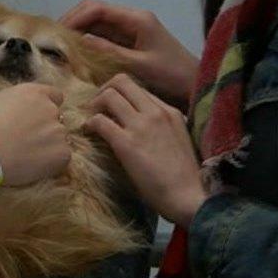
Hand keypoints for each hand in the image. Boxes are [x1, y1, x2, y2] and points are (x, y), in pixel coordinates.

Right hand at [0, 84, 69, 186]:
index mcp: (34, 93)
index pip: (55, 95)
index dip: (46, 106)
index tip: (35, 117)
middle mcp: (50, 110)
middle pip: (57, 118)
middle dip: (45, 127)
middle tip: (26, 140)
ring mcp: (59, 132)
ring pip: (59, 139)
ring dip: (48, 145)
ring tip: (27, 156)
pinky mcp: (62, 155)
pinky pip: (62, 158)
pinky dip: (51, 163)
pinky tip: (32, 167)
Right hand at [60, 0, 197, 109]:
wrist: (194, 87)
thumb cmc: (171, 76)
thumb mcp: (138, 66)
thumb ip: (110, 52)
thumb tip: (81, 40)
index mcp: (137, 19)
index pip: (98, 9)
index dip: (75, 18)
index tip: (58, 33)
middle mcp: (132, 19)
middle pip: (94, 11)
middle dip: (73, 21)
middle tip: (55, 40)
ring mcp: (131, 30)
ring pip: (97, 23)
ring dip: (78, 31)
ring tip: (61, 47)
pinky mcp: (130, 41)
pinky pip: (104, 36)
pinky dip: (88, 41)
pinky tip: (77, 54)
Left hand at [84, 74, 207, 226]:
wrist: (188, 196)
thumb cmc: (185, 176)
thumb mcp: (179, 139)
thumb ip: (163, 126)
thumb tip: (142, 126)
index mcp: (170, 111)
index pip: (138, 88)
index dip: (121, 95)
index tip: (112, 108)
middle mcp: (155, 112)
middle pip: (121, 81)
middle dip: (103, 90)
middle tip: (96, 107)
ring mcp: (141, 126)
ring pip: (109, 95)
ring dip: (94, 105)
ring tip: (91, 120)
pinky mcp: (126, 143)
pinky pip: (100, 121)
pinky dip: (89, 124)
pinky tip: (89, 132)